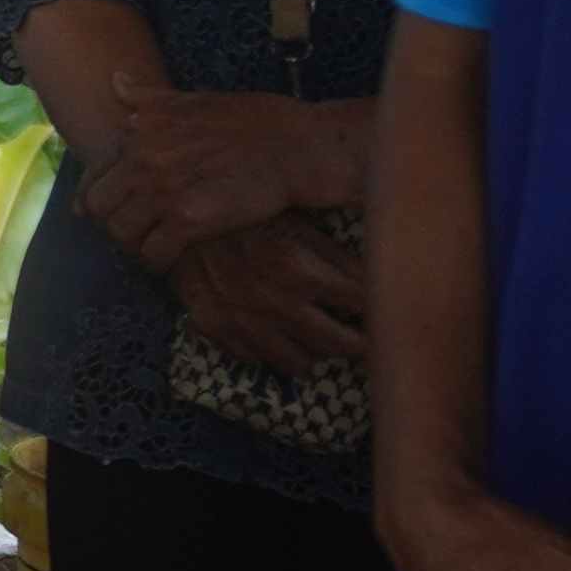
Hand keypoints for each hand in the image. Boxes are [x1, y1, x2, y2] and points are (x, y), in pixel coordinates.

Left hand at [88, 92, 356, 267]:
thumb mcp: (195, 100)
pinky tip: (171, 260)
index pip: (93, 174)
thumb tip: (115, 81)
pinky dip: (158, 261)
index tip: (111, 211)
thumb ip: (150, 99)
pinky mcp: (191, 219)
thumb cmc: (255, 121)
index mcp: (140, 129)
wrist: (299, 147)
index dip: (97, 198)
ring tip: (151, 248)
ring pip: (121, 233)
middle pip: (98, 207)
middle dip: (110, 225)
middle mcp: (144, 157)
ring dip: (133, 245)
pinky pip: (154, 252)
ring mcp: (164, 189)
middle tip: (132, 234)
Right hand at [168, 215, 366, 371]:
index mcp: (301, 270)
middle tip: (370, 341)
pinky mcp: (212, 326)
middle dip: (362, 345)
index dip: (385, 311)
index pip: (364, 307)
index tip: (395, 314)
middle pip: (339, 345)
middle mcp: (274, 303)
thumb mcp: (299, 221)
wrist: (175, 206)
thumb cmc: (245, 209)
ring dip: (314, 354)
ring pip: (298, 364)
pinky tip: (276, 335)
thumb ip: (340, 254)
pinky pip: (253, 360)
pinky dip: (268, 353)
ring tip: (320, 340)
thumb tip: (384, 276)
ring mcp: (242, 320)